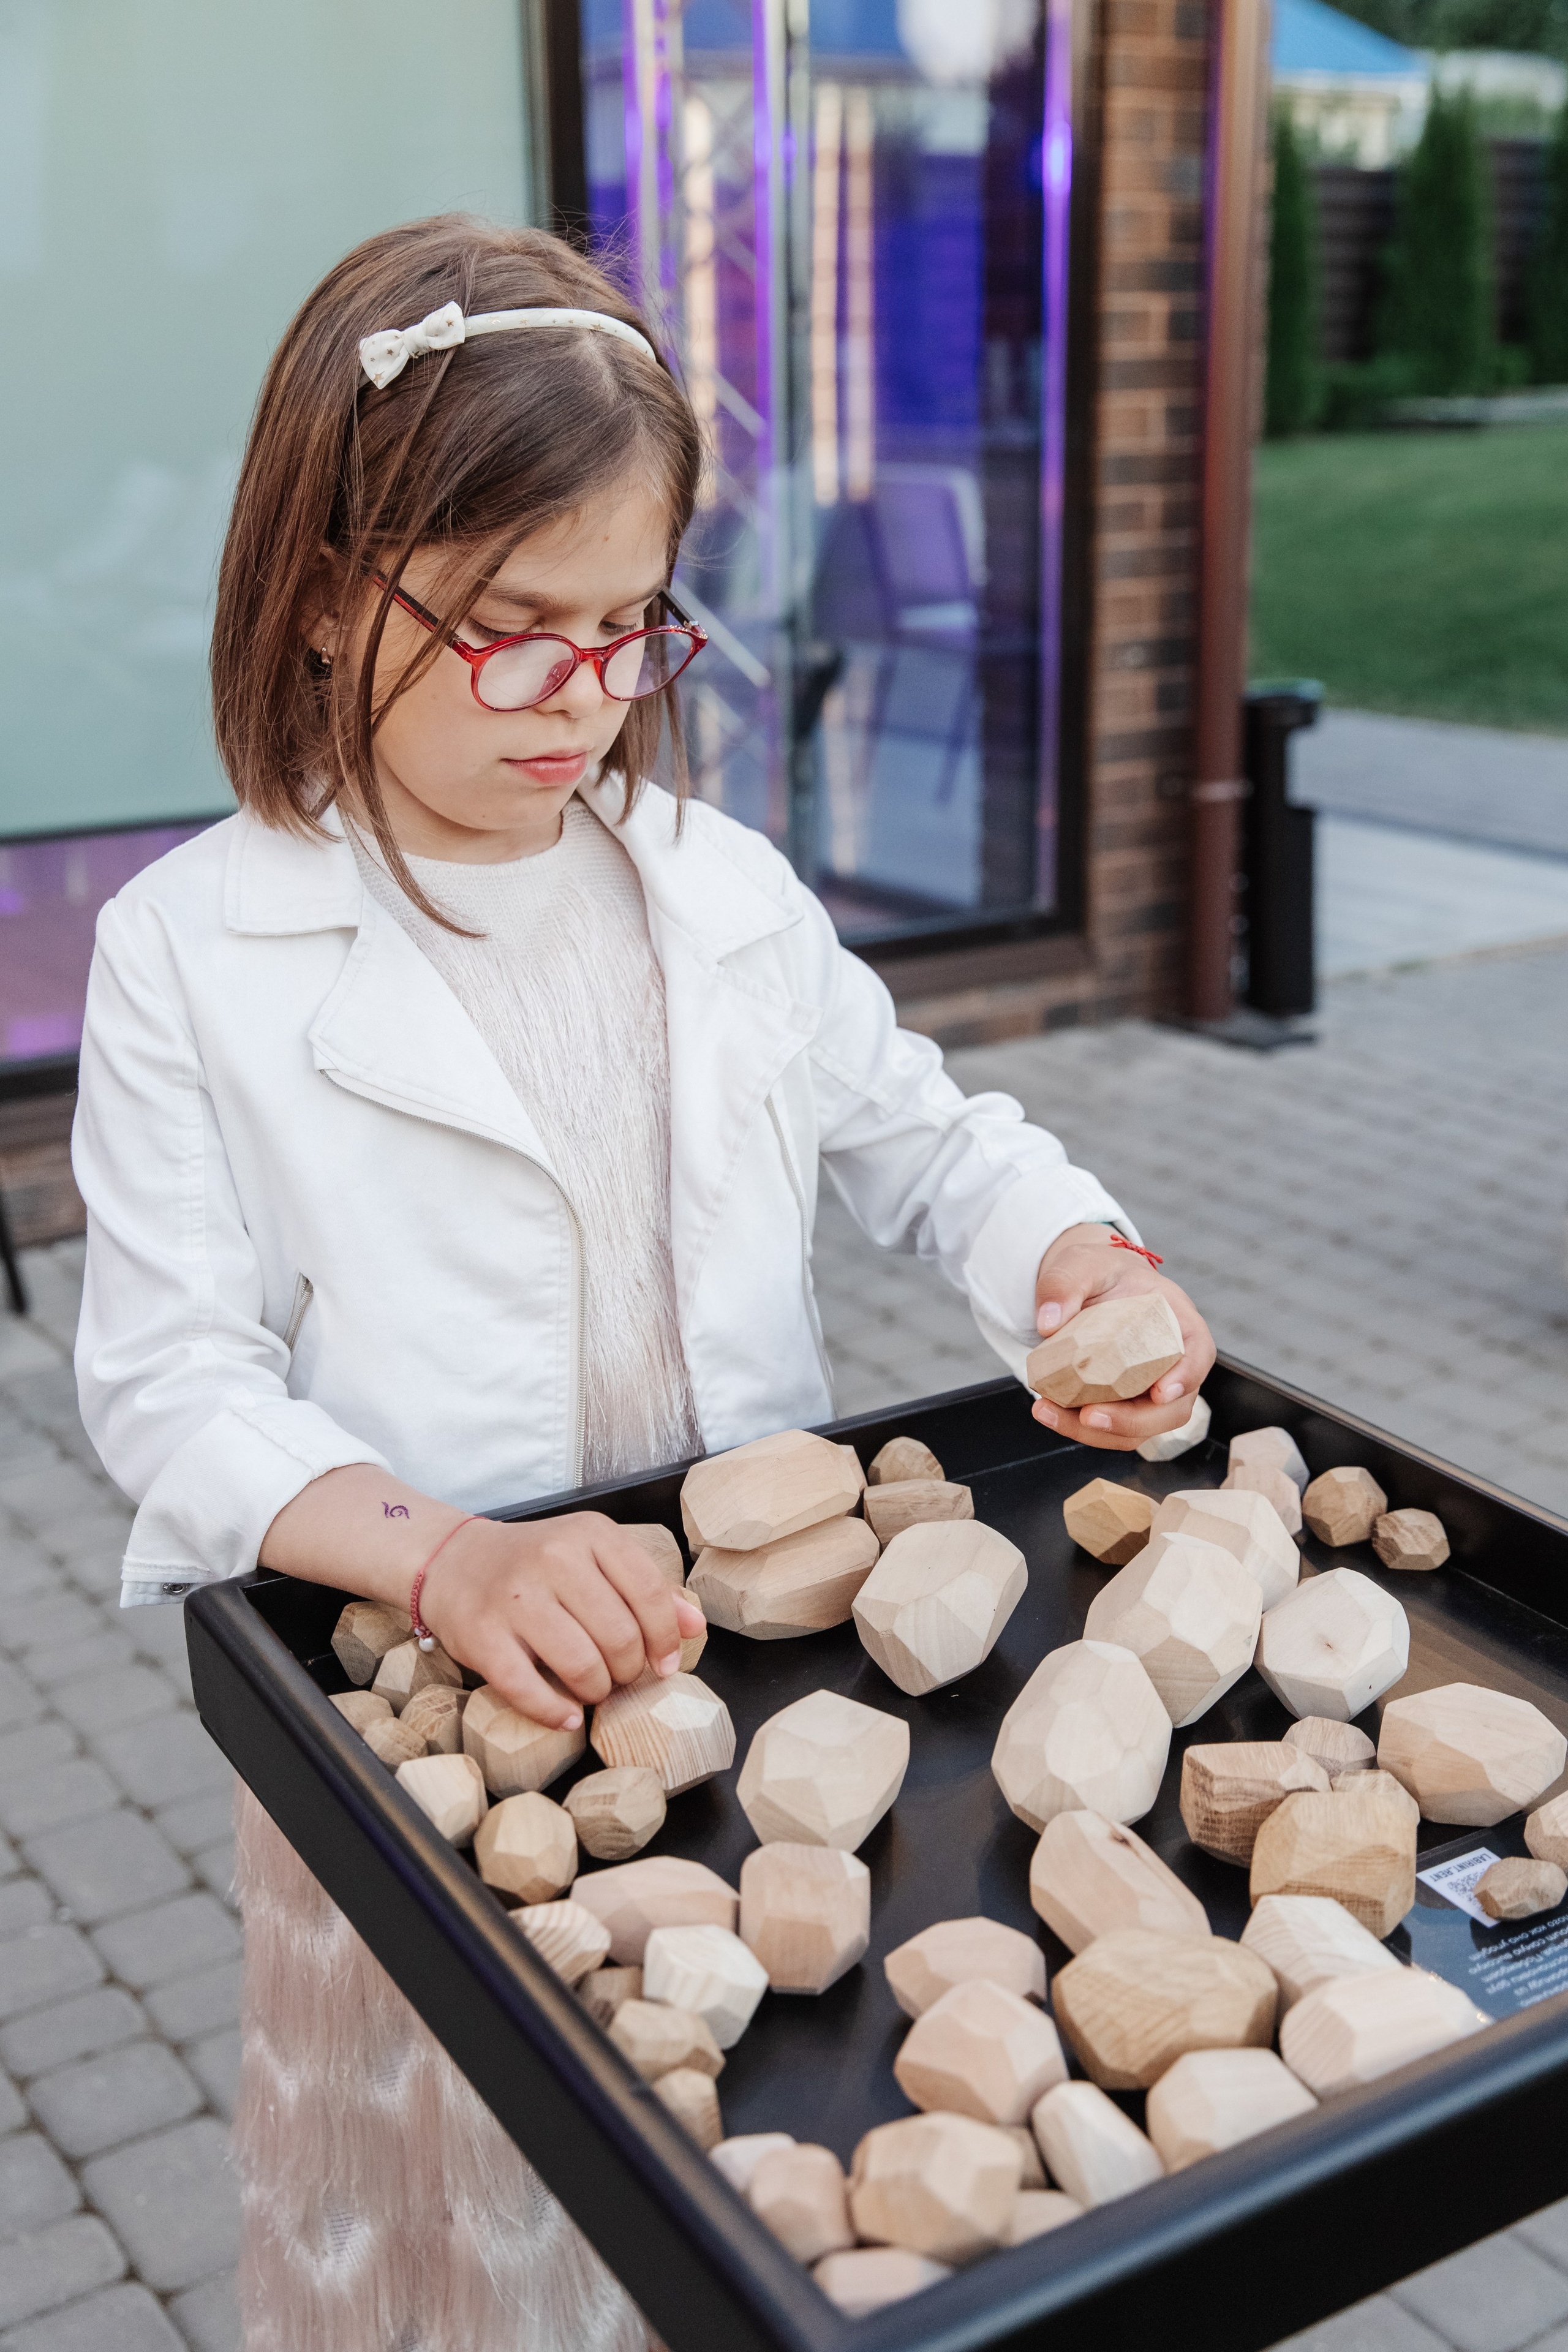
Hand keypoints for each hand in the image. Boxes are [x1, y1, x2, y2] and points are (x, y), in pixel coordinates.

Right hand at [418, 1512, 706, 1730]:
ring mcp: (514, 1597)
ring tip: (592, 1689)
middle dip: (628, 1670)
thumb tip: (695, 1626)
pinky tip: (565, 1714)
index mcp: (589, 1534)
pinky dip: (555, 1712)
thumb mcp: (594, 1557)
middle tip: (619, 1676)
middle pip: (619, 1636)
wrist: (453, 1561)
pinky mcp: (481, 1636)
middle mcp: (553, 1558)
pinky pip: (529, 1690)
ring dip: (596, 1691)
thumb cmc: (535, 1565)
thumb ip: (646, 1588)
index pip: (649, 1592)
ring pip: (581, 1665)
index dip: (665, 1638)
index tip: (663, 1663)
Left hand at [1030, 1224, 1214, 1452]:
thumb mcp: (1081, 1264)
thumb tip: (1047, 1322)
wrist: (1088, 1286)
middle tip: (1090, 1416)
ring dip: (1098, 1432)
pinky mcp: (1123, 1403)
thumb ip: (1064, 1284)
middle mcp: (1172, 1363)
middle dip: (1132, 1420)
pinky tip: (1047, 1410)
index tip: (1160, 1392)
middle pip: (1173, 1408)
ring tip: (1051, 1413)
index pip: (1198, 1354)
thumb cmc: (1099, 1272)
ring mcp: (1149, 1389)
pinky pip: (1111, 1426)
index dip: (1185, 1377)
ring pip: (1139, 1428)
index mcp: (1179, 1323)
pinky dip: (1079, 1427)